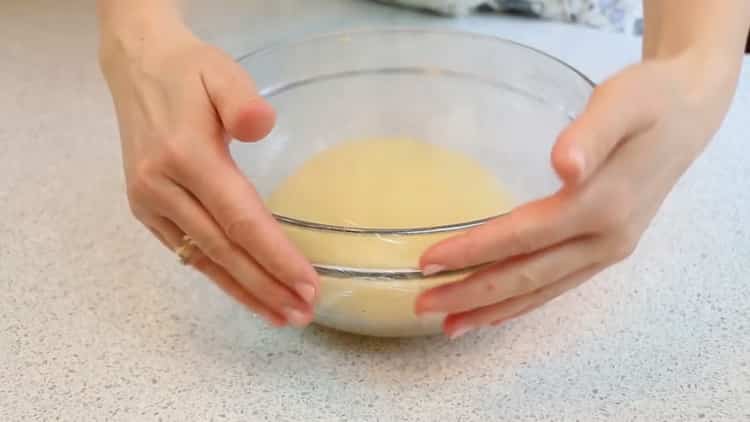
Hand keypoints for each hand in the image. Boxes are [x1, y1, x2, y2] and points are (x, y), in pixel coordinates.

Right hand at [100, 25, 318, 326]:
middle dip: (266, 286)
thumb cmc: (190, 70)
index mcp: (186, 156)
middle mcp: (162, 188)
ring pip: (203, 260)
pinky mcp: (145, 209)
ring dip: (244, 292)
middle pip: (224, 251)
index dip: (276, 257)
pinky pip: (187, 252)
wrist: (137, 67)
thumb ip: (241, 100)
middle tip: (303, 312)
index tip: (309, 284)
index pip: (241, 220)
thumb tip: (262, 126)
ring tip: (280, 315)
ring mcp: (149, 203)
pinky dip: (218, 276)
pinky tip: (245, 291)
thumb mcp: (222, 72)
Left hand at [416, 55, 739, 337]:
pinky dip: (522, 304)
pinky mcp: (606, 252)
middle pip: (526, 276)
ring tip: (449, 325)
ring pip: (541, 291)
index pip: (523, 236)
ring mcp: (608, 252)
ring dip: (493, 311)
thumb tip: (565, 166)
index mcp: (602, 206)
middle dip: (472, 294)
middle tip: (422, 303)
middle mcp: (605, 240)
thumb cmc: (650, 101)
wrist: (688, 116)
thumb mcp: (622, 103)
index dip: (474, 251)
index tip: (428, 261)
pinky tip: (495, 313)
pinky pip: (557, 286)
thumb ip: (591, 134)